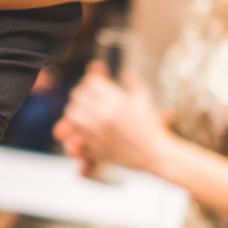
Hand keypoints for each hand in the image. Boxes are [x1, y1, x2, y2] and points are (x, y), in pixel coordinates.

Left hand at [53, 64, 172, 174]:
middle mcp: (108, 116)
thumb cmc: (150, 127)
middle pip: (79, 95)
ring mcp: (100, 132)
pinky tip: (85, 126)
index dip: (90, 82)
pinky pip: (76, 131)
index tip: (92, 87)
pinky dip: (78, 127)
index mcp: (119, 102)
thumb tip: (125, 72)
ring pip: (73, 113)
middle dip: (80, 95)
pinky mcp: (96, 147)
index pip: (91, 83)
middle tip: (85, 99)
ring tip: (82, 112)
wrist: (154, 155)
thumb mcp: (144, 101)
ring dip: (76, 110)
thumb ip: (134, 83)